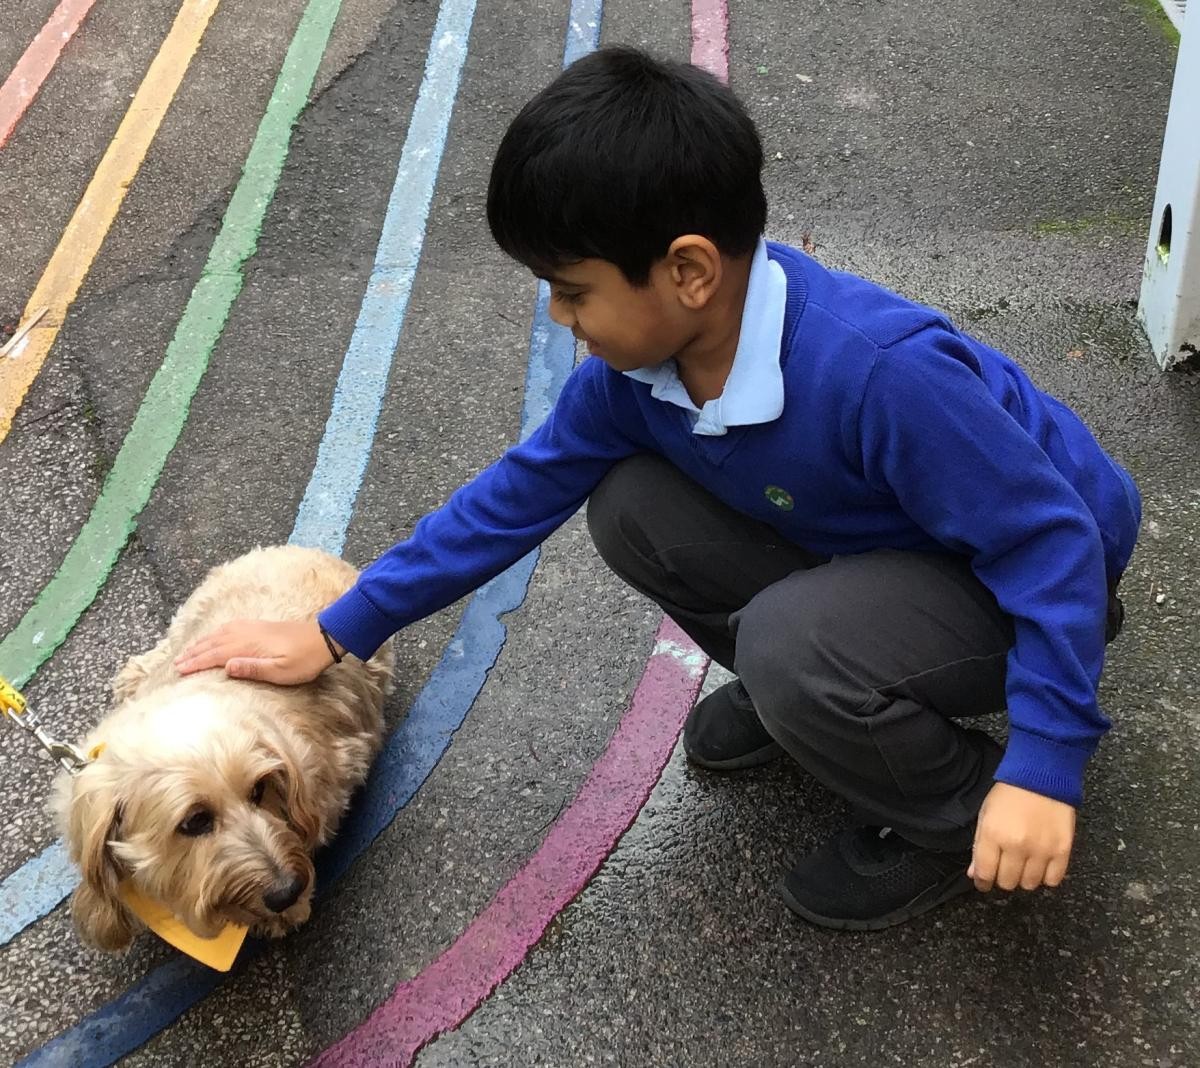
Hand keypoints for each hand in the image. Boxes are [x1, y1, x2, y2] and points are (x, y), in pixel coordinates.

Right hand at [173, 619, 336, 684]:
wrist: (324, 638)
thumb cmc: (305, 660)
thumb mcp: (282, 671)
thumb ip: (254, 669)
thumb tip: (226, 666)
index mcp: (249, 646)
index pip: (215, 655)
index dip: (196, 663)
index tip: (179, 671)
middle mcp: (247, 634)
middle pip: (213, 643)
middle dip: (193, 652)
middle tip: (176, 663)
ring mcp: (253, 627)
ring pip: (220, 633)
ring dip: (202, 642)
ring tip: (188, 651)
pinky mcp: (260, 626)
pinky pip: (230, 627)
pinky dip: (217, 632)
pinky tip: (215, 635)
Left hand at [968, 782, 1075, 892]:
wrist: (1041, 777)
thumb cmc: (1009, 794)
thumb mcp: (986, 815)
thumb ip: (979, 846)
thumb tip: (975, 873)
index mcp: (993, 835)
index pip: (985, 873)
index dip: (982, 882)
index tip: (984, 882)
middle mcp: (1017, 845)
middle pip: (1007, 882)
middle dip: (1003, 878)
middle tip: (1005, 867)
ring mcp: (1041, 849)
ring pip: (1029, 884)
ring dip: (1024, 878)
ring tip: (1023, 863)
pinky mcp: (1062, 850)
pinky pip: (1053, 880)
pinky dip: (1046, 877)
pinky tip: (1040, 865)